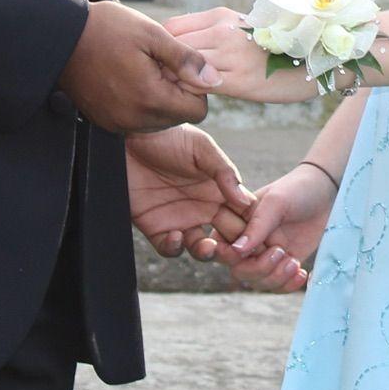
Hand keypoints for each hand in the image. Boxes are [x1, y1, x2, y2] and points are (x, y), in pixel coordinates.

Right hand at [58, 0, 220, 133]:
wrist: (60, 36)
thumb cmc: (106, 29)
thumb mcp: (152, 35)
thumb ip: (186, 59)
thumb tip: (214, 78)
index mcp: (150, 99)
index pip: (198, 110)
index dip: (195, 86)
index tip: (178, 65)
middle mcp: (134, 119)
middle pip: (179, 117)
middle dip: (176, 92)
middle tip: (157, 64)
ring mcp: (117, 123)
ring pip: (158, 120)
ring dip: (158, 98)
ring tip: (141, 69)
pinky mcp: (105, 121)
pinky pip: (136, 120)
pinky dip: (139, 103)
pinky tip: (127, 77)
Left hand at [126, 125, 254, 261]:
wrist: (128, 137)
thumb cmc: (169, 136)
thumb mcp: (201, 147)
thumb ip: (224, 172)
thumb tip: (246, 201)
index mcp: (218, 189)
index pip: (242, 214)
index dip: (252, 228)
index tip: (260, 236)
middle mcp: (202, 207)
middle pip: (226, 236)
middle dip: (234, 247)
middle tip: (236, 249)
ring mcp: (180, 219)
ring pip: (201, 248)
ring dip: (207, 253)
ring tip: (207, 246)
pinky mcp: (155, 227)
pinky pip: (170, 248)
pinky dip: (175, 248)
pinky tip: (175, 236)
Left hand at [165, 7, 319, 104]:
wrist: (314, 62)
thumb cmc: (273, 48)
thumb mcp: (241, 29)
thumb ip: (210, 33)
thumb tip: (177, 43)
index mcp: (221, 15)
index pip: (172, 26)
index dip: (162, 46)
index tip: (162, 62)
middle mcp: (223, 30)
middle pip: (172, 45)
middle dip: (163, 63)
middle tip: (161, 81)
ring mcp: (231, 55)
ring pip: (182, 66)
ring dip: (174, 79)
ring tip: (174, 92)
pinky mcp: (240, 81)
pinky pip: (199, 85)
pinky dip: (190, 92)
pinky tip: (194, 99)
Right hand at [222, 162, 338, 292]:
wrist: (326, 194)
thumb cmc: (296, 189)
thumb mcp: (276, 202)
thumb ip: (257, 226)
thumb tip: (237, 251)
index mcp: (237, 220)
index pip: (221, 245)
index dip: (226, 255)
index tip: (245, 254)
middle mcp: (248, 240)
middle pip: (239, 270)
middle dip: (259, 268)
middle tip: (281, 252)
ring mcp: (265, 254)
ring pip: (259, 281)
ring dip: (277, 278)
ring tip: (295, 263)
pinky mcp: (283, 264)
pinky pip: (278, 285)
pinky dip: (289, 285)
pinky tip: (303, 274)